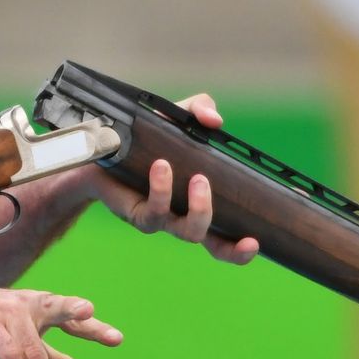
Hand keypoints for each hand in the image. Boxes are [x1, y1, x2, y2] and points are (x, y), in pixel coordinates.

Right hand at [0, 287, 121, 358]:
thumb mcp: (29, 343)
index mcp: (41, 305)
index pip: (70, 316)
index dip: (92, 327)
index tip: (116, 339)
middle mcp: (27, 305)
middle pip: (58, 314)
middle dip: (82, 326)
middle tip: (94, 355)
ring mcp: (6, 313)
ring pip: (32, 348)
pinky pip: (6, 352)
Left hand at [86, 93, 261, 264]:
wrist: (100, 147)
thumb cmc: (146, 138)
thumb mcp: (177, 118)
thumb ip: (200, 110)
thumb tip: (215, 120)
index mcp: (201, 202)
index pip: (230, 234)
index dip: (245, 245)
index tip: (258, 240)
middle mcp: (184, 217)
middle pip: (215, 247)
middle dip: (232, 246)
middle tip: (235, 215)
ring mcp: (162, 219)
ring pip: (187, 232)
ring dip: (199, 208)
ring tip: (198, 178)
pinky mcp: (138, 215)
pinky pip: (154, 212)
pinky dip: (162, 189)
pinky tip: (161, 166)